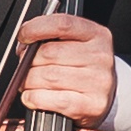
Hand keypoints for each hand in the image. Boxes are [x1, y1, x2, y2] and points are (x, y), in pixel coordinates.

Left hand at [12, 8, 119, 127]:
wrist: (107, 96)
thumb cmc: (84, 68)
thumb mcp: (75, 44)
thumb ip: (51, 38)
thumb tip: (24, 44)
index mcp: (96, 34)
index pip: (62, 24)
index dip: (36, 28)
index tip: (23, 36)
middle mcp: (100, 56)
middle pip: (49, 53)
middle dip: (28, 60)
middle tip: (24, 65)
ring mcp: (98, 82)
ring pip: (48, 77)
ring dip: (28, 81)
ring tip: (28, 82)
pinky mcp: (92, 105)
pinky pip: (53, 100)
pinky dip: (34, 98)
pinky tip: (32, 96)